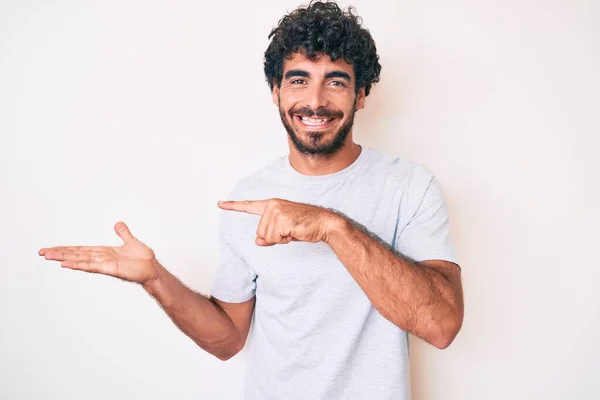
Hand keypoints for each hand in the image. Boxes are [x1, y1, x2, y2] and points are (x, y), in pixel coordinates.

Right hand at [38, 222, 158, 284]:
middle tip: (41, 252)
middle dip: (59, 253)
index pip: (81, 249)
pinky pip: (91, 266)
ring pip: (79, 259)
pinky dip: (78, 265)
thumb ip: (123, 233)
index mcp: (103, 252)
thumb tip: (118, 224)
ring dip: (63, 258)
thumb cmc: (143, 259)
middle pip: (76, 254)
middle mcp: (100, 258)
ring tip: (48, 256)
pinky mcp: (109, 268)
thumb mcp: (131, 241)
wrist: (152, 268)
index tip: (52, 248)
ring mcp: (103, 264)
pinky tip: (66, 264)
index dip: (66, 249)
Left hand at [217, 198, 340, 245]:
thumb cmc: (305, 226)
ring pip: (267, 237)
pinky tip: (295, 232)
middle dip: (275, 238)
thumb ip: (268, 235)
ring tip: (293, 230)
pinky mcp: (282, 219)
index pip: (249, 206)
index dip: (233, 206)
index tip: (219, 203)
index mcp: (271, 205)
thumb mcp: (283, 232)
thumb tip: (258, 242)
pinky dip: (285, 240)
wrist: (324, 223)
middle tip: (290, 231)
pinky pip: (275, 239)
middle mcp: (272, 205)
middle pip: (260, 233)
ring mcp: (277, 211)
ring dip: (281, 239)